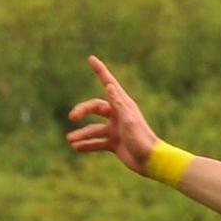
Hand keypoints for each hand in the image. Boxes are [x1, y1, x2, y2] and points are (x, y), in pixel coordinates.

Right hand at [65, 55, 159, 174]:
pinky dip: (87, 145)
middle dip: (82, 111)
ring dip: (82, 134)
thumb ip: (118, 103)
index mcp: (123, 105)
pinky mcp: (114, 143)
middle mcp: (118, 115)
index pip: (108, 83)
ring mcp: (115, 129)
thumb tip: (108, 85)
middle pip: (95, 108)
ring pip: (93, 128)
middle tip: (71, 117)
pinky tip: (76, 148)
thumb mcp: (129, 120)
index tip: (91, 59)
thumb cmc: (141, 138)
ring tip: (70, 140)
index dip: (100, 71)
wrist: (150, 161)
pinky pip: (97, 142)